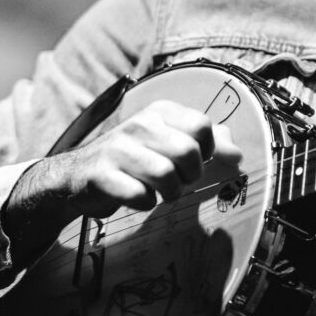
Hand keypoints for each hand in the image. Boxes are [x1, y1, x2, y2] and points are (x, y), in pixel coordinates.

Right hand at [60, 100, 243, 217]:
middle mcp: (139, 124)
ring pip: (166, 175)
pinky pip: (140, 196)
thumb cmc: (134, 159)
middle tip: (177, 179)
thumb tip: (237, 154)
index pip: (202, 126)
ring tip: (159, 191)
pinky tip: (137, 197)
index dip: (206, 151)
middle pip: (189, 152)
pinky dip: (145, 203)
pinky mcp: (101, 174)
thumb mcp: (170, 141)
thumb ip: (208, 143)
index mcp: (160, 112)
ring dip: (169, 192)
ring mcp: (118, 148)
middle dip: (189, 175)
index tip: (194, 160)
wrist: (78, 175)